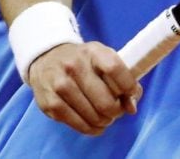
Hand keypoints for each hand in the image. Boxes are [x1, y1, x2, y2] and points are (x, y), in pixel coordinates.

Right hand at [28, 41, 142, 135]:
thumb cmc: (82, 60)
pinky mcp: (51, 104)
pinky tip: (94, 124)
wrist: (46, 58)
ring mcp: (61, 85)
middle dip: (117, 110)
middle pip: (105, 100)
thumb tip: (132, 107)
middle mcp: (75, 66)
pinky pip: (79, 125)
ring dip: (105, 121)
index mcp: (92, 51)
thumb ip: (120, 77)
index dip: (128, 85)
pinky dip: (92, 129)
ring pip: (94, 116)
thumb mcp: (101, 58)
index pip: (115, 69)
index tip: (133, 93)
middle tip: (117, 110)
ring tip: (105, 116)